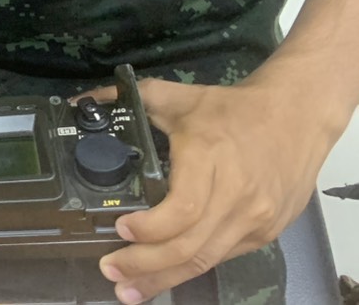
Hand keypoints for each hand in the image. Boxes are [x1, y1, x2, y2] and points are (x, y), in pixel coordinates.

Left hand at [89, 74, 336, 303]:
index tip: (120, 229)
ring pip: (206, 260)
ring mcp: (255, 219)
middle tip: (111, 271)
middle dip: (145, 265)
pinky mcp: (265, 232)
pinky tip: (166, 275)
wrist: (297, 117)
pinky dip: (191, 268)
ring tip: (129, 290)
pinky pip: (222, 256)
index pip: (183, 208)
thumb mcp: (179, 96)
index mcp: (211, 158)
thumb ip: (132, 99)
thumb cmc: (233, 108)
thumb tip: (85, 101)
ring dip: (165, 278)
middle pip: (190, 245)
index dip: (150, 228)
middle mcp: (236, 196)